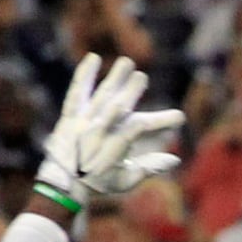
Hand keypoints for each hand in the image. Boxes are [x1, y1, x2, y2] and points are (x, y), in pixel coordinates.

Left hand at [39, 54, 183, 206]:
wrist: (63, 183)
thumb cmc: (98, 183)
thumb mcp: (126, 180)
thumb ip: (150, 167)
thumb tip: (175, 160)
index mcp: (114, 147)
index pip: (140, 129)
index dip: (160, 122)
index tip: (179, 117)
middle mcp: (98, 131)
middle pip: (118, 107)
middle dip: (130, 91)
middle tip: (142, 77)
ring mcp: (83, 122)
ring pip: (101, 96)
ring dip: (114, 78)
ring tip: (126, 62)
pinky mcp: (70, 115)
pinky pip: (78, 92)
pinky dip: (85, 75)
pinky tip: (93, 58)